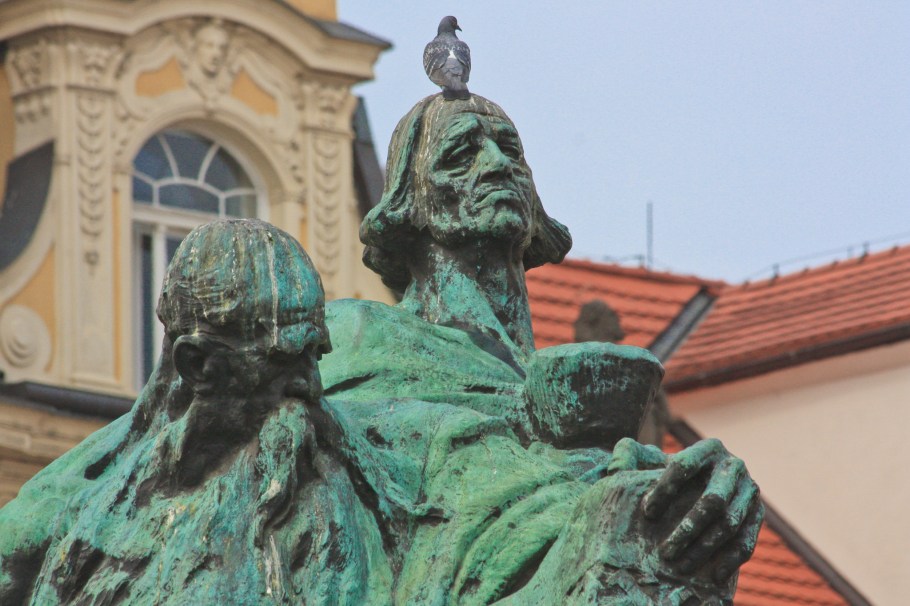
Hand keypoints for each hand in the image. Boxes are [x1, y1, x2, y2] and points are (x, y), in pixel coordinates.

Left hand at [607, 437, 763, 582]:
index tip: (646, 514)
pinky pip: (747, 540)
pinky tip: (713, 576)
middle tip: (664, 552)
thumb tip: (616, 462)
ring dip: (705, 548)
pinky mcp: (758, 514)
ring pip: (729, 523)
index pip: (683, 467)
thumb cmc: (670, 478)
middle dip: (688, 528)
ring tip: (680, 566)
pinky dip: (731, 559)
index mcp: (708, 448)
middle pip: (712, 500)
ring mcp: (749, 490)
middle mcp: (733, 466)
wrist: (704, 488)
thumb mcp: (652, 462)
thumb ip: (629, 457)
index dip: (664, 490)